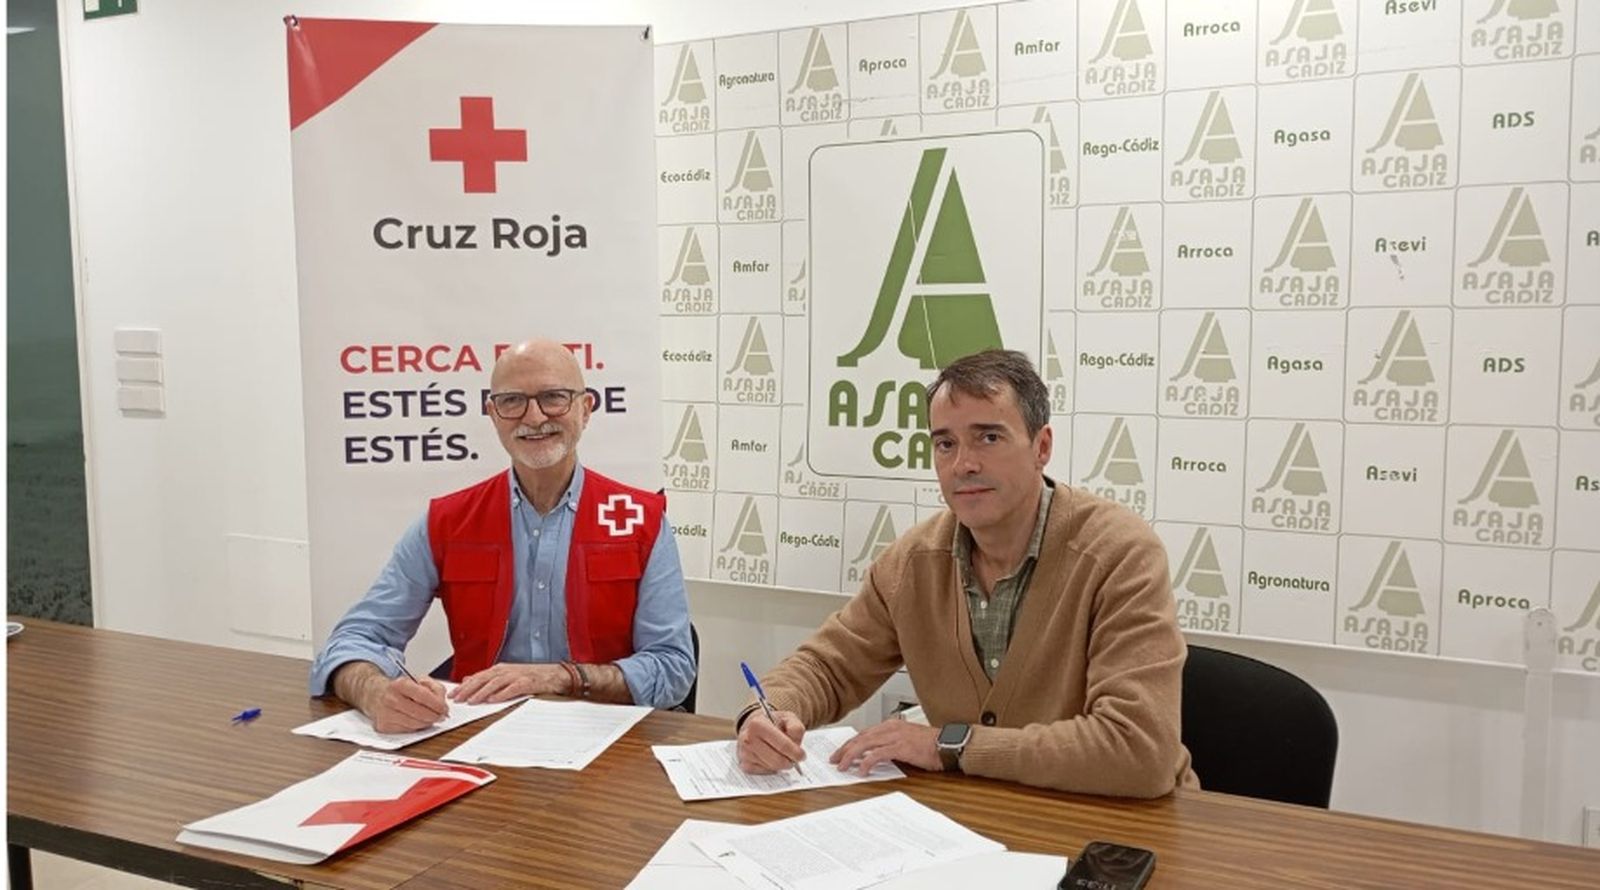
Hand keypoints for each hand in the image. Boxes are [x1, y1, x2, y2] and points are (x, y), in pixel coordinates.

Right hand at [364, 674, 448, 733]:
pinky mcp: (383, 726)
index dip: (437, 704)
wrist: (374, 694)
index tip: (444, 708)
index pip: (423, 696)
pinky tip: (417, 720)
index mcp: (400, 684)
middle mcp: (391, 698)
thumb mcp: (418, 680)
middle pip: (420, 713)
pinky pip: (406, 730)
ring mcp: (385, 713)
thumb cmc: (399, 688)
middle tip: (441, 716)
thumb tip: (443, 703)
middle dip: (434, 716)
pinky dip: (415, 727)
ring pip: (414, 724)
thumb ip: (434, 688)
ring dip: (427, 723)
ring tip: (430, 718)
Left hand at [451, 662, 566, 703]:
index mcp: (500, 669)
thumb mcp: (506, 675)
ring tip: (472, 701)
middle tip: (457, 698)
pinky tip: (493, 700)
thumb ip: (487, 678)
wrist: (554, 675)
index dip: (464, 686)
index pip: (478, 677)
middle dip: (468, 689)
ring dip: (482, 692)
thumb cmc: (531, 676)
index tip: (453, 694)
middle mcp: (506, 670)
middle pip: (483, 679)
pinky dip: (501, 694)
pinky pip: (512, 688)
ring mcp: (516, 675)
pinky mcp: (527, 682)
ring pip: (495, 683)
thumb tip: (468, 680)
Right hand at [736, 708, 806, 773]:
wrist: (756, 726)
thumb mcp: (788, 718)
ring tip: (782, 755)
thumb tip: (796, 745)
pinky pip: (765, 773)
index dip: (796, 753)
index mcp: (757, 724)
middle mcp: (747, 739)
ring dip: (781, 765)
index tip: (802, 755)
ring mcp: (745, 753)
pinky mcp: (745, 765)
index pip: (782, 745)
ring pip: (772, 768)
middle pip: (777, 760)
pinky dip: (772, 768)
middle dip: (790, 762)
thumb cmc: (773, 722)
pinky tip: (772, 759)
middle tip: (795, 759)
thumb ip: (796, 728)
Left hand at [829, 719, 941, 775]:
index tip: (840, 752)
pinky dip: (866, 762)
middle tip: (834, 760)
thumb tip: (876, 757)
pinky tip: (861, 770)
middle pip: (860, 738)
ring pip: (865, 744)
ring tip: (842, 766)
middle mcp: (890, 728)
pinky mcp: (900, 747)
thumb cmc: (931, 745)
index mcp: (891, 725)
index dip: (850, 744)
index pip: (864, 734)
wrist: (948, 744)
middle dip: (845, 749)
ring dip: (850, 756)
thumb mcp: (907, 741)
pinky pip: (877, 755)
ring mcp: (895, 736)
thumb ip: (891, 745)